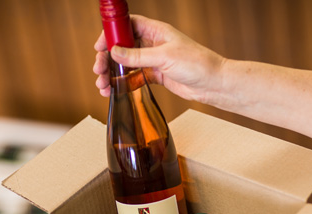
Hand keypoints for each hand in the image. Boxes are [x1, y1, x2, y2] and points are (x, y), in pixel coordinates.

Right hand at [93, 15, 224, 102]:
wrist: (212, 84)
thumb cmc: (196, 63)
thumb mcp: (164, 57)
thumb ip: (138, 55)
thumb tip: (114, 51)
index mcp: (155, 31)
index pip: (126, 26)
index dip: (110, 34)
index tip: (99, 46)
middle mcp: (153, 44)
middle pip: (122, 47)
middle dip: (108, 58)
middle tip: (98, 71)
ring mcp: (154, 61)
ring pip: (127, 64)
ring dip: (113, 74)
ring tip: (103, 85)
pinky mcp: (156, 76)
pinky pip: (135, 78)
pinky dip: (124, 84)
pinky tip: (114, 90)